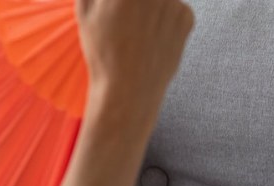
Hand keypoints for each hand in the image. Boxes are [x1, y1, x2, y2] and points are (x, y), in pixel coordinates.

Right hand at [76, 0, 194, 126]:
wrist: (129, 88)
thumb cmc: (101, 50)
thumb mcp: (85, 12)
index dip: (120, 0)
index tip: (119, 4)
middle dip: (134, 4)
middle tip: (126, 18)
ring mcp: (174, 1)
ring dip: (151, 4)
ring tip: (135, 28)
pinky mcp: (188, 16)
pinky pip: (174, 6)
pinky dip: (164, 16)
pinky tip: (150, 37)